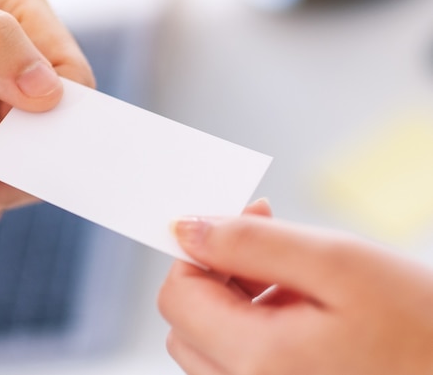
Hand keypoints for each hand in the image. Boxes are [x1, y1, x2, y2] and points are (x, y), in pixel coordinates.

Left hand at [158, 200, 432, 374]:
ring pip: (209, 343)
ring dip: (236, 301)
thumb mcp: (339, 263)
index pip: (177, 297)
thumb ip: (249, 243)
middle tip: (270, 246)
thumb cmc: (424, 330)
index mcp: (257, 362)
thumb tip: (186, 229)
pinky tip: (301, 312)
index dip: (197, 251)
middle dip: (216, 274)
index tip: (237, 223)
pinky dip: (255, 328)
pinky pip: (237, 364)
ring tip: (296, 283)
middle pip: (187, 323)